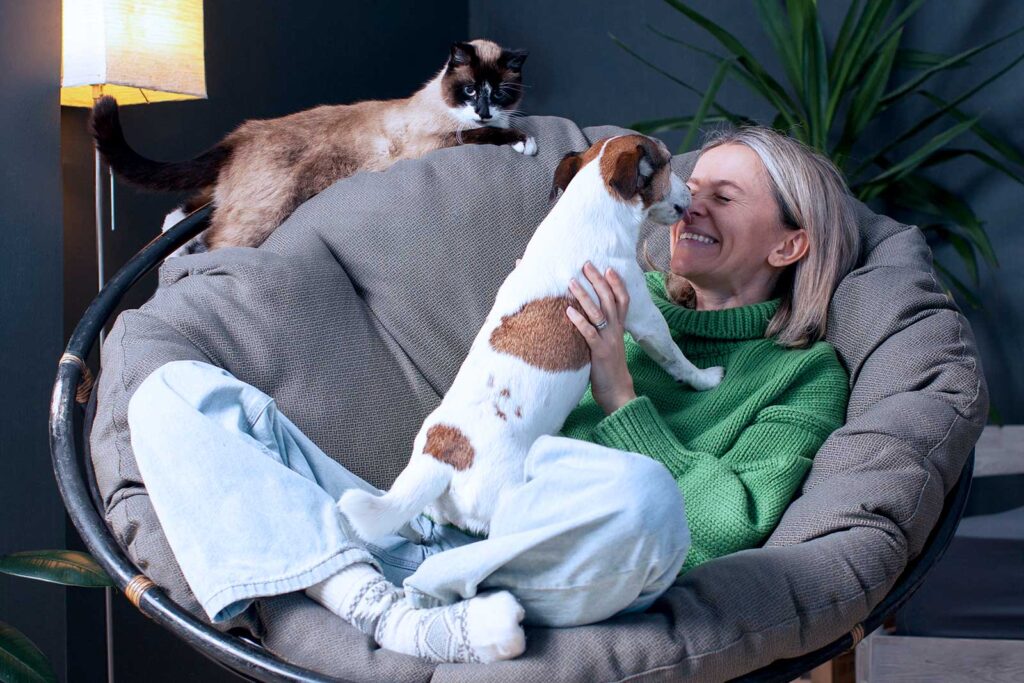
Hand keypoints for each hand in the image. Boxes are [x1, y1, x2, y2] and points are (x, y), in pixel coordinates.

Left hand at [566, 262, 635, 414]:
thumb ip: (600, 331)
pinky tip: (568, 310)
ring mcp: (608, 340)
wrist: (618, 392)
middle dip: (598, 280)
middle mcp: (616, 330)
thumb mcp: (607, 345)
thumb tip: (585, 318)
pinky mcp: (599, 352)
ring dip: (584, 295)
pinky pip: (588, 333)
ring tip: (571, 281)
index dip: (617, 283)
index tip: (608, 268)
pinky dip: (579, 321)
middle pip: (609, 299)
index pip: (622, 300)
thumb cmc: (608, 369)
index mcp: (619, 328)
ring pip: (598, 312)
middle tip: (586, 264)